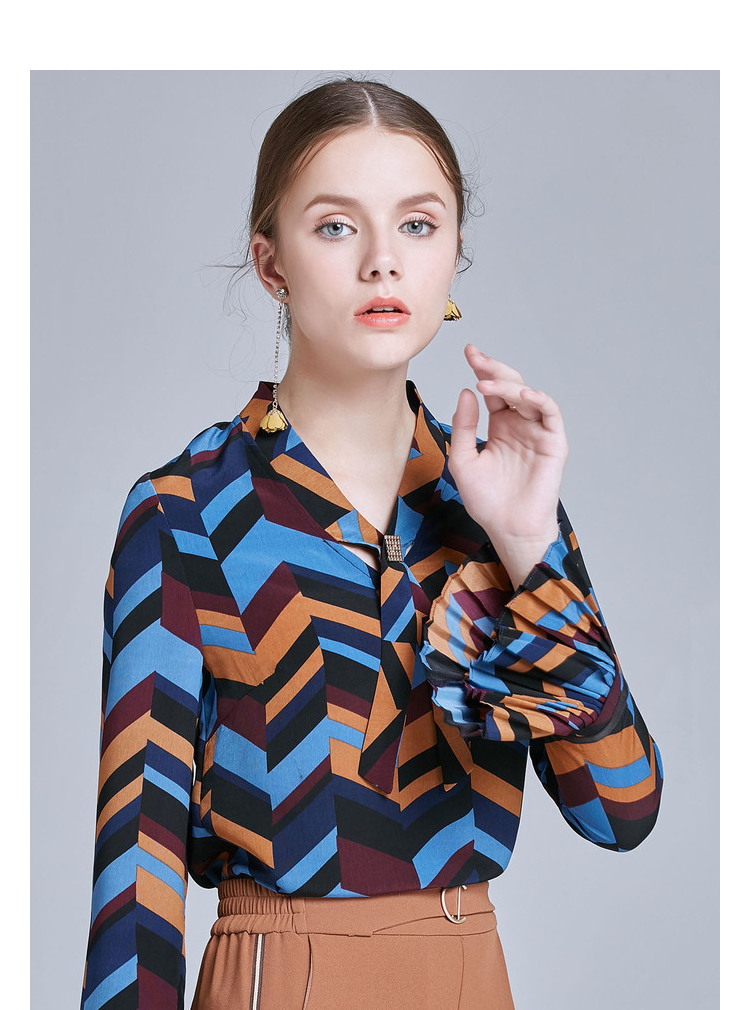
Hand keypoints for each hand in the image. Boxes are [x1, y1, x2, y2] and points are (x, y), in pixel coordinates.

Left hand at [449, 344, 568, 569]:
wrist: (507, 528)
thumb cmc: (486, 500)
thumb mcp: (464, 460)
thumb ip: (464, 426)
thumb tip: (467, 392)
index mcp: (500, 426)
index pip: (492, 390)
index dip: (482, 369)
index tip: (468, 352)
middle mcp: (520, 424)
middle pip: (511, 386)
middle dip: (494, 368)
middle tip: (477, 358)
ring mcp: (538, 432)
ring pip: (529, 395)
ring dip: (510, 384)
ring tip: (488, 382)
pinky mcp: (553, 443)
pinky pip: (550, 414)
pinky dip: (539, 400)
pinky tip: (523, 394)